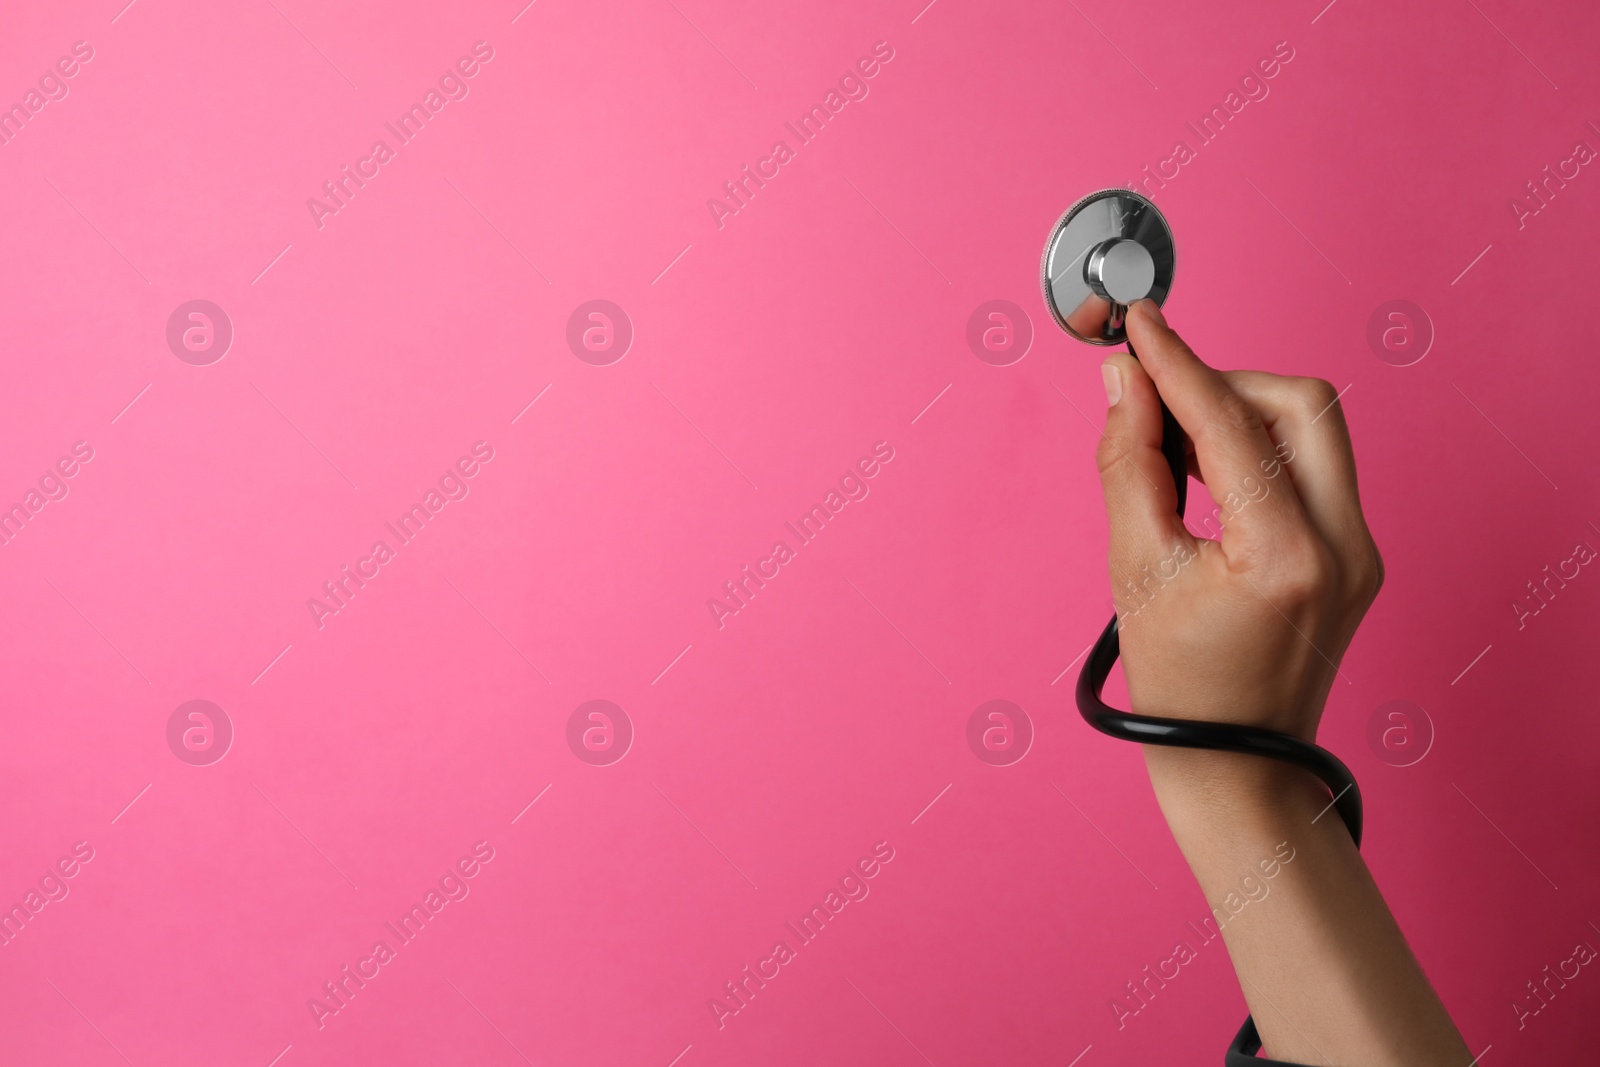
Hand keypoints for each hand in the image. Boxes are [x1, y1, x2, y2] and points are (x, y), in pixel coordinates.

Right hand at [1095, 300, 1382, 742]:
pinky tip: (1204, 475)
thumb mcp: (1134, 570)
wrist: (1238, 766)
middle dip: (1222, 384)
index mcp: (1289, 557)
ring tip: (1170, 447)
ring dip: (1240, 414)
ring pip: (1312, 428)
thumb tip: (1124, 383)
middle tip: (1154, 402)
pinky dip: (1255, 451)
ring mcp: (1363, 550)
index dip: (1176, 364)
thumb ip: (1128, 464)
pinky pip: (1311, 468)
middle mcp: (1347, 546)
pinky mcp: (1357, 554)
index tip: (1138, 324)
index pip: (1231, 423)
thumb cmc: (1180, 686)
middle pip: (1299, 403)